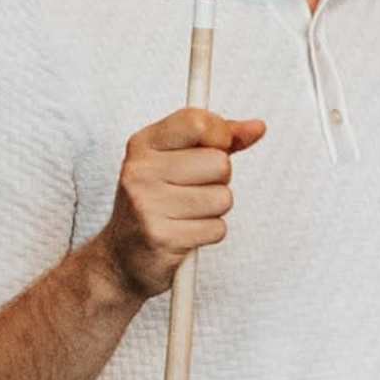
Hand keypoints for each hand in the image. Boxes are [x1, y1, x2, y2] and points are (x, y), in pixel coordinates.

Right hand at [100, 105, 267, 303]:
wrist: (122, 257)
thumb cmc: (157, 202)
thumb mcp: (178, 161)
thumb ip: (219, 140)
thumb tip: (257, 127)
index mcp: (143, 145)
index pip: (197, 122)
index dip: (221, 136)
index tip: (215, 148)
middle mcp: (140, 171)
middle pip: (220, 163)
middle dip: (219, 181)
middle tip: (193, 191)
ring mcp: (147, 204)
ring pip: (223, 198)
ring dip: (214, 210)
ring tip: (187, 213)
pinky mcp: (161, 237)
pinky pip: (217, 229)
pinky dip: (208, 233)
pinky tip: (185, 232)